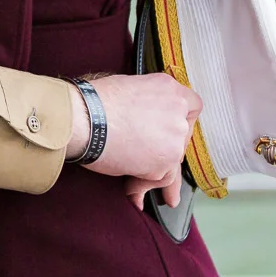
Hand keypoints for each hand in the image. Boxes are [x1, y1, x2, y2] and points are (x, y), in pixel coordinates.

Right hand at [65, 72, 200, 204]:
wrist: (83, 119)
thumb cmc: (93, 101)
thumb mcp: (126, 88)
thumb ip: (146, 103)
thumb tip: (143, 123)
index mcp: (169, 89)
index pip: (193, 106)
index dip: (182, 120)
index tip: (171, 130)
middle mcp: (177, 112)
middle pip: (182, 137)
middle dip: (167, 150)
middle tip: (150, 158)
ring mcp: (174, 139)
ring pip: (172, 161)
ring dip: (155, 171)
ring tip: (136, 182)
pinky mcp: (164, 162)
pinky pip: (159, 179)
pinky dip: (144, 185)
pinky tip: (131, 188)